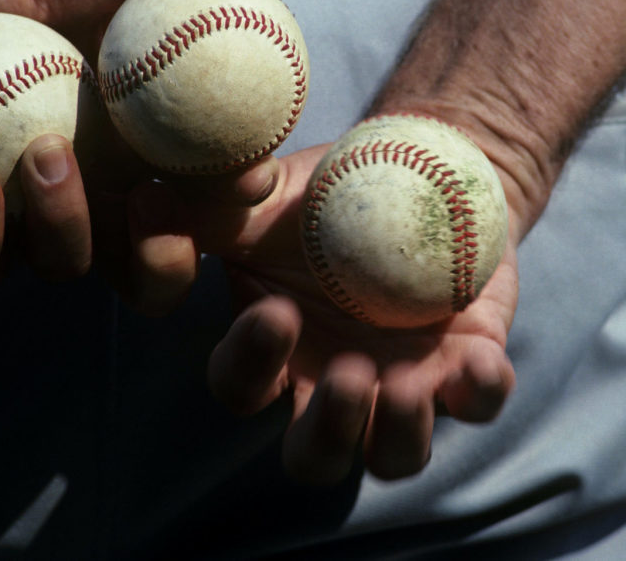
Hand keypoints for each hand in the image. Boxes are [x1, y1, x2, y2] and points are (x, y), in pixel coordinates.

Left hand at [0, 0, 245, 296]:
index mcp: (140, 153)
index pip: (206, 191)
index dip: (236, 198)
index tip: (247, 174)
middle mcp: (95, 201)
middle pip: (153, 268)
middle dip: (167, 262)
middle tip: (154, 208)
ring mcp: (27, 226)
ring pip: (68, 263)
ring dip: (67, 223)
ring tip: (43, 153)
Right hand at [207, 142, 519, 484]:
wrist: (421, 167)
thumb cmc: (327, 190)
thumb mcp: (262, 197)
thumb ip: (204, 210)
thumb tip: (144, 201)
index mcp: (276, 353)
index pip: (243, 387)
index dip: (252, 364)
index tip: (276, 310)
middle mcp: (334, 385)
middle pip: (317, 457)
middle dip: (328, 433)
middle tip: (346, 376)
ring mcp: (406, 384)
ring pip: (397, 455)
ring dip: (399, 432)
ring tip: (402, 383)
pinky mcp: (468, 364)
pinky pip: (479, 402)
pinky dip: (481, 389)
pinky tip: (478, 357)